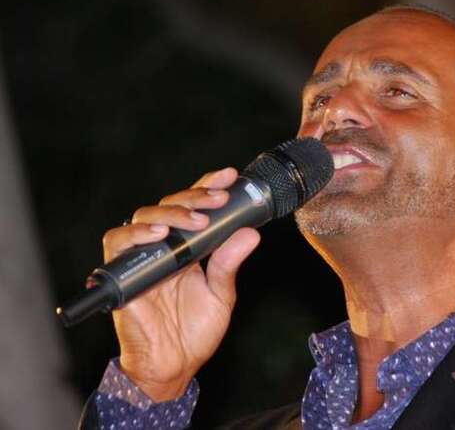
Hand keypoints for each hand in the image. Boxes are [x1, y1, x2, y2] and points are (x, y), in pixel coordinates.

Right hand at [102, 167, 259, 401]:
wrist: (173, 365)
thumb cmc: (195, 332)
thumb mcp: (221, 294)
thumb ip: (230, 263)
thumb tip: (250, 233)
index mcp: (188, 247)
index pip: (195, 206)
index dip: (208, 186)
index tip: (230, 176)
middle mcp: (164, 247)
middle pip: (171, 204)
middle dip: (195, 196)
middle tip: (218, 199)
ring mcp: (142, 257)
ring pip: (145, 216)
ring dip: (171, 211)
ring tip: (195, 220)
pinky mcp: (123, 273)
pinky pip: (118, 243)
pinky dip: (135, 234)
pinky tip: (158, 232)